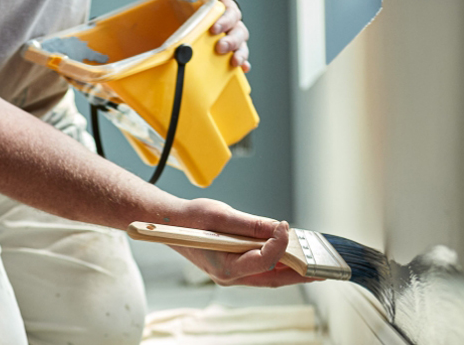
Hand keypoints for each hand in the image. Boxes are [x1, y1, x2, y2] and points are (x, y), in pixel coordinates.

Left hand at [164, 0, 250, 71]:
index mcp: (225, 4)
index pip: (231, 14)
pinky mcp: (215, 42)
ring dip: (238, 53)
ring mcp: (223, 33)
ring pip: (239, 44)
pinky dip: (239, 62)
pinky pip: (230, 53)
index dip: (226, 22)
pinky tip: (240, 70)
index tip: (215, 29)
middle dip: (233, 41)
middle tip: (221, 48)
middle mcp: (228, 20)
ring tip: (234, 62)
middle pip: (239, 32)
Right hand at [171, 199, 318, 286]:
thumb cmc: (190, 220)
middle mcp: (229, 275)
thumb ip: (251, 224)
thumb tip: (277, 228)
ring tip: (310, 260)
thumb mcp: (221, 215)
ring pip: (268, 277)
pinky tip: (287, 254)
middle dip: (299, 273)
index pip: (263, 261)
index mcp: (225, 266)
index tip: (285, 227)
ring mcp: (231, 273)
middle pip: (272, 278)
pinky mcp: (233, 266)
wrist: (171, 223)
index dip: (280, 245)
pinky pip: (260, 269)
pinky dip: (276, 262)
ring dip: (290, 269)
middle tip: (322, 268)